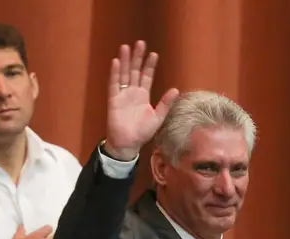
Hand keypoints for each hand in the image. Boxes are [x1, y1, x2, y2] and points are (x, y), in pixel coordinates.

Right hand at [105, 40, 179, 160]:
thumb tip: (175, 89)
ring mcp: (122, 94)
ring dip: (125, 61)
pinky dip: (115, 73)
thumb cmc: (143, 131)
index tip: (154, 54)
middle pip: (135, 71)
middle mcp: (133, 92)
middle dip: (138, 57)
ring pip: (124, 74)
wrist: (129, 143)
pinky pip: (114, 84)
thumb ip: (166, 103)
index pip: (147, 76)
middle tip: (140, 43)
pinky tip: (117, 62)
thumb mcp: (158, 117)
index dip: (150, 65)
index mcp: (143, 95)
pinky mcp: (114, 99)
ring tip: (126, 47)